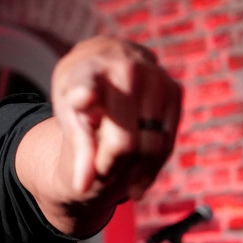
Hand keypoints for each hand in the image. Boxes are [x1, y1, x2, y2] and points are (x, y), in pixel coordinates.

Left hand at [51, 36, 181, 200]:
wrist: (109, 55)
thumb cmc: (80, 91)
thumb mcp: (68, 114)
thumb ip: (77, 147)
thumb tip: (81, 187)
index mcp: (87, 72)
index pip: (86, 86)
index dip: (84, 94)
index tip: (83, 99)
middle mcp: (124, 70)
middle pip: (123, 141)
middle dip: (111, 167)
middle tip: (103, 177)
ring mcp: (154, 79)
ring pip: (151, 146)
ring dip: (137, 173)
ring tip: (123, 186)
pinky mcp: (175, 90)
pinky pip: (167, 141)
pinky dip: (153, 166)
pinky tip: (138, 180)